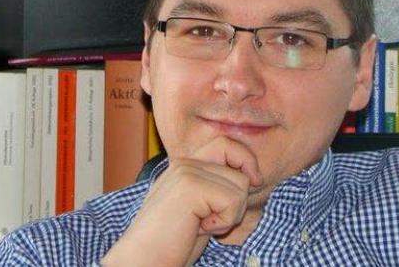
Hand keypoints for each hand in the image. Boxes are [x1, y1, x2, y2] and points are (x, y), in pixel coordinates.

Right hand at [101, 136, 262, 266]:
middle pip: (239, 162)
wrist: (144, 260)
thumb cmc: (173, 243)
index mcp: (185, 165)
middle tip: (216, 216)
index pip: (226, 144)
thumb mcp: (201, 208)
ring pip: (241, 184)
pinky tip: (199, 228)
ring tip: (202, 225)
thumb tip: (253, 175)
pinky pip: (233, 200)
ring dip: (230, 214)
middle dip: (239, 194)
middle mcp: (184, 163)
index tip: (253, 181)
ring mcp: (186, 171)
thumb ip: (217, 186)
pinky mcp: (191, 186)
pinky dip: (224, 222)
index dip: (245, 160)